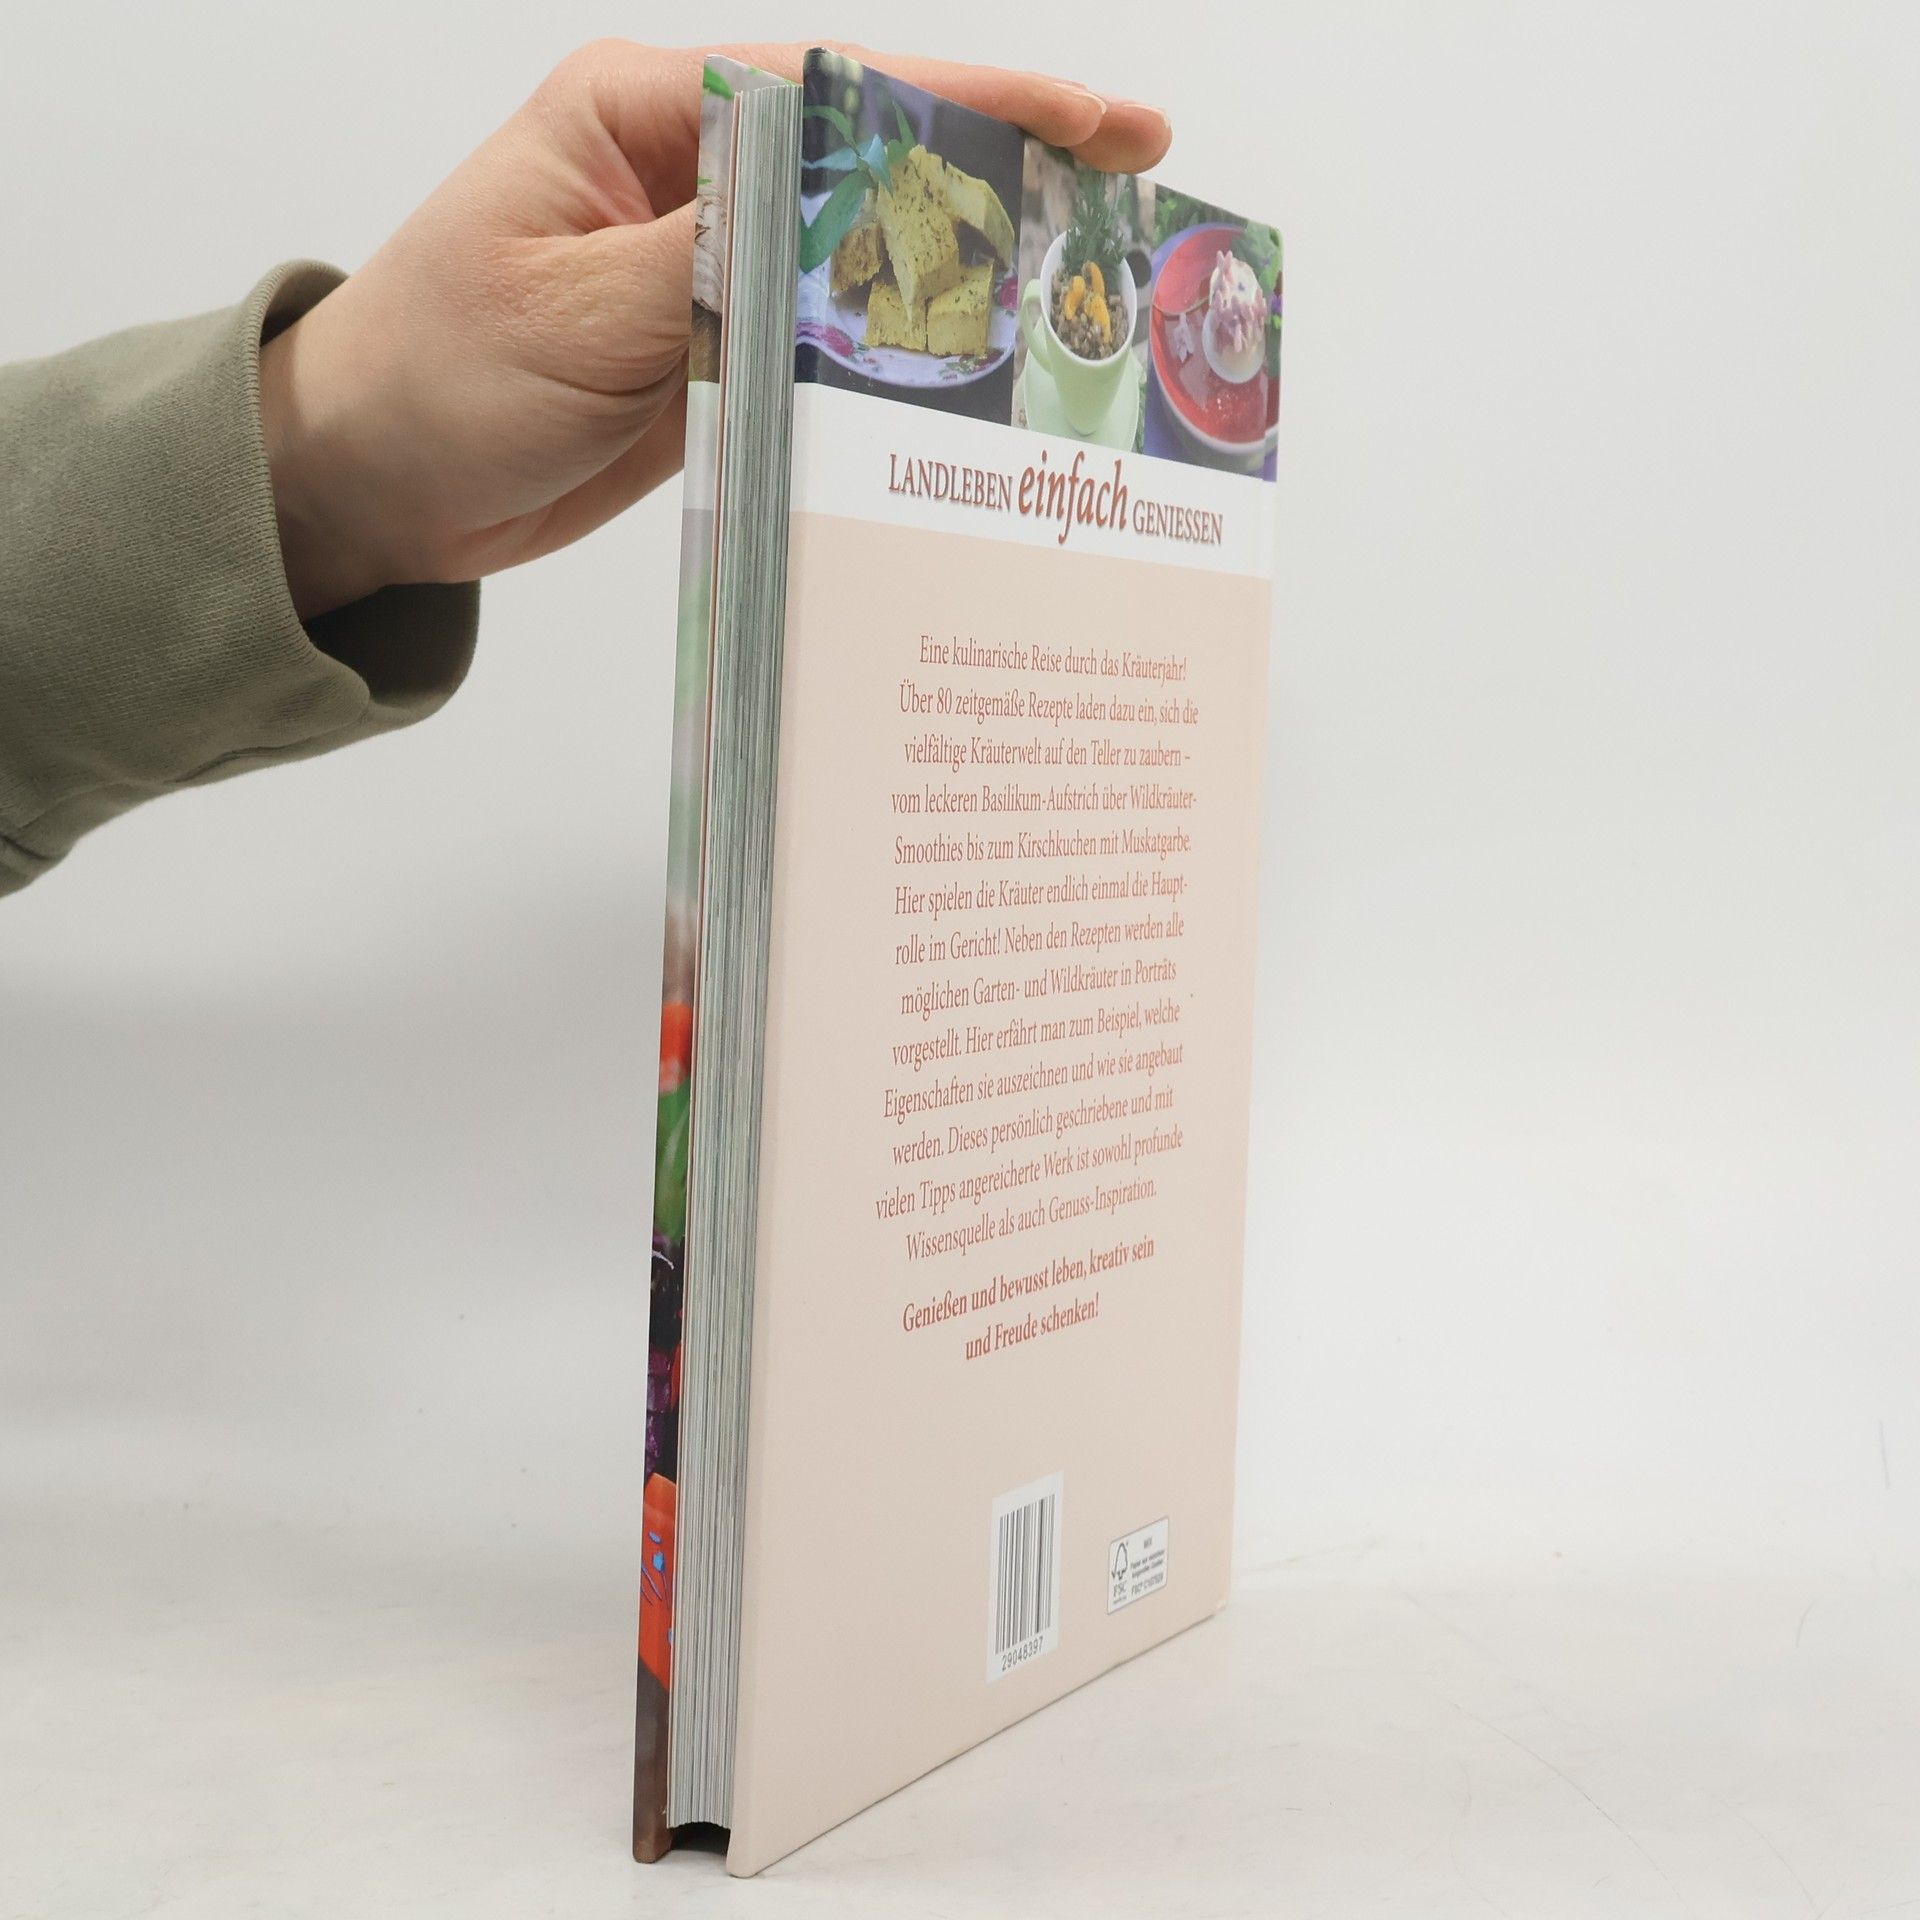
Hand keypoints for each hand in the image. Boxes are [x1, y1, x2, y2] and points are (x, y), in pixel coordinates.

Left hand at [259, 40, 1171, 621]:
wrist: (375, 482)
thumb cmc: (432, 377)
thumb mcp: (571, 313)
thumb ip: (714, 261)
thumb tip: (846, 222)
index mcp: (647, 118)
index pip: (835, 92)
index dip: (974, 105)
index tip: (1092, 119)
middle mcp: (692, 180)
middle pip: (877, 164)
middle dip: (1003, 177)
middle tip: (1132, 193)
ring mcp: (714, 272)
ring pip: (866, 262)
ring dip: (968, 277)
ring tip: (1085, 289)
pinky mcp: (720, 354)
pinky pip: (830, 349)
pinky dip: (903, 364)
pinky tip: (978, 378)